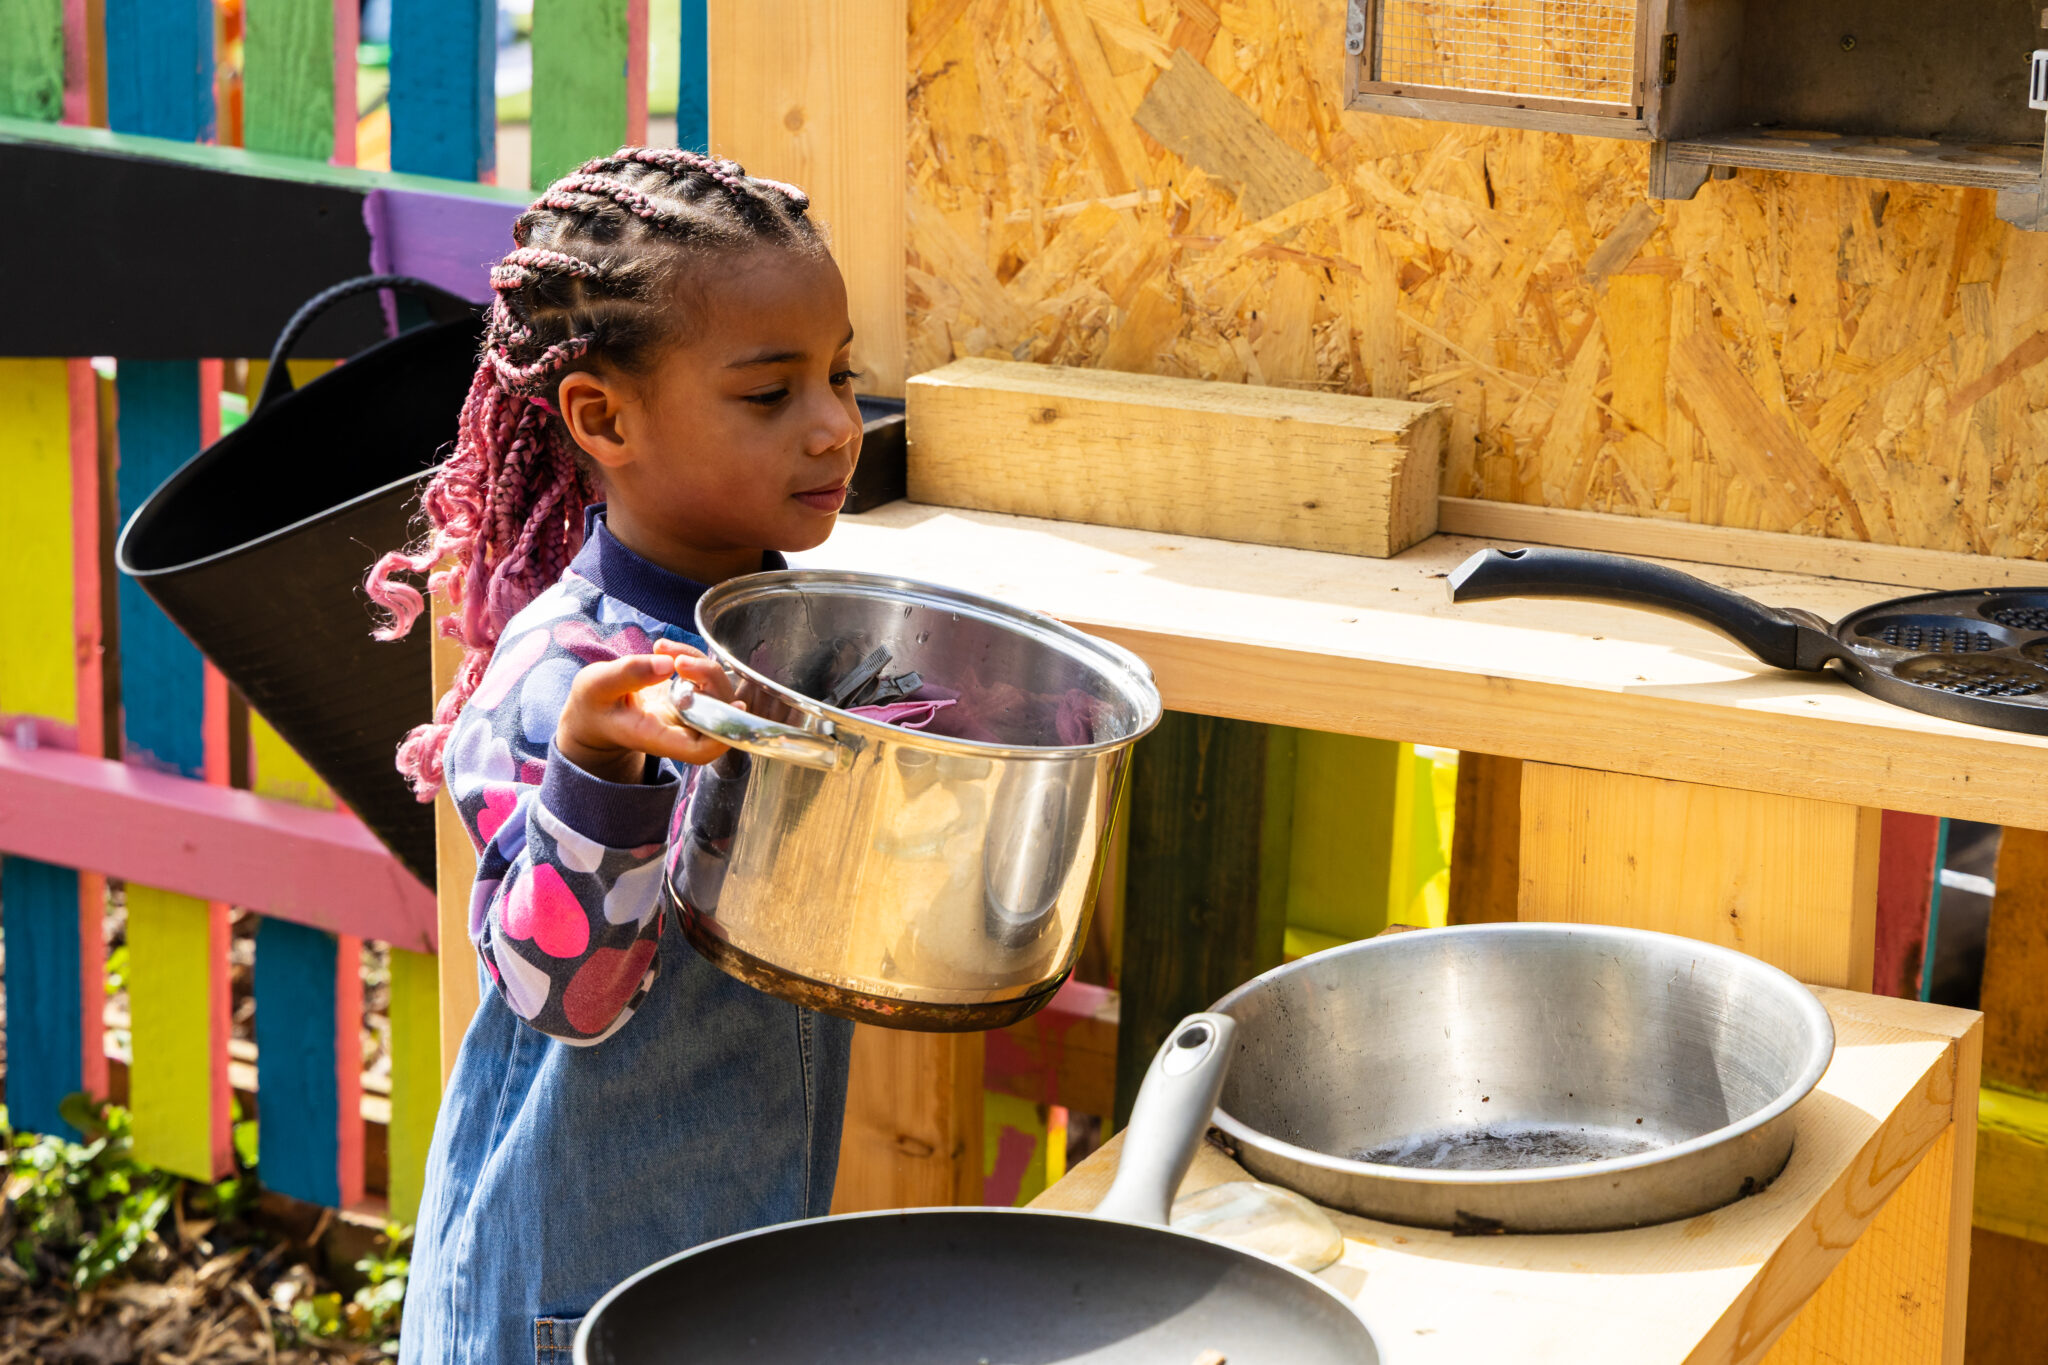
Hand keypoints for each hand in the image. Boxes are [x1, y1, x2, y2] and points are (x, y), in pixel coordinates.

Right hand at [555, 639, 737, 783]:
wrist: (593, 709)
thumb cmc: (593, 703)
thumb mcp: (596, 685)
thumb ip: (628, 674)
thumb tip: (666, 664)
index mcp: (654, 737)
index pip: (699, 750)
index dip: (723, 734)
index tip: (734, 707)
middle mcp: (677, 729)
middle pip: (716, 713)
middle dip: (708, 678)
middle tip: (677, 659)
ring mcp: (684, 713)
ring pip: (713, 690)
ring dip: (697, 661)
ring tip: (661, 647)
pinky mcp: (685, 695)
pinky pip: (701, 676)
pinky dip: (689, 657)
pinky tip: (663, 648)